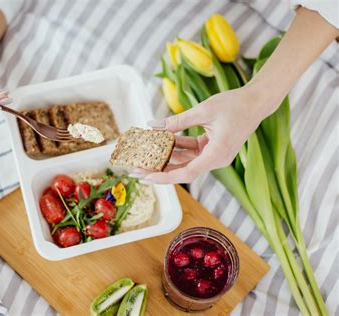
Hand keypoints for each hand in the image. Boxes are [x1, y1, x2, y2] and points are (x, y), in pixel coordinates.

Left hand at [133, 85, 272, 183]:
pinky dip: (176, 147)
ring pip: (185, 161)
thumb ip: (177, 121)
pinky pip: (191, 152)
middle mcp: (216, 159)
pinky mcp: (212, 149)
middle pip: (183, 170)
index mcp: (217, 154)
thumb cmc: (234, 104)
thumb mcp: (202, 110)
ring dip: (166, 158)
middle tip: (136, 169)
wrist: (256, 102)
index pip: (186, 173)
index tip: (146, 177)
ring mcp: (214, 155)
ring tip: (144, 155)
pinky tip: (160, 141)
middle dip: (159, 170)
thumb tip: (152, 125)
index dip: (165, 177)